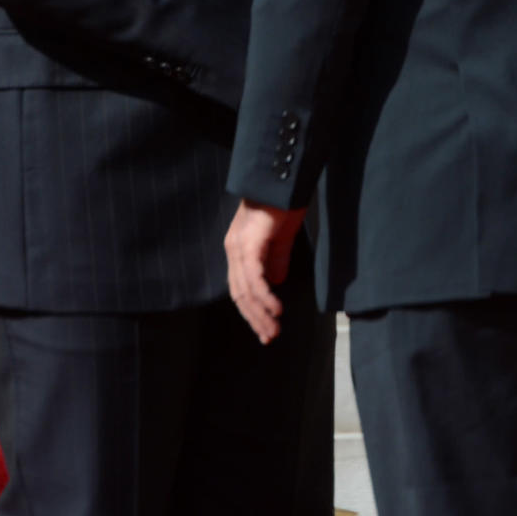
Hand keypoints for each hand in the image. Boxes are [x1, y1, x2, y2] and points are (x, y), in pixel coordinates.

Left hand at [225, 200, 306, 343]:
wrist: (281, 177)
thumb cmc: (283, 201)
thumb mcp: (282, 235)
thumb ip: (276, 258)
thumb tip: (275, 282)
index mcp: (239, 248)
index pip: (241, 288)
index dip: (252, 311)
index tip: (266, 330)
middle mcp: (233, 249)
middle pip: (240, 294)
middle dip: (255, 319)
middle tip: (269, 337)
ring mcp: (239, 246)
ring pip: (245, 290)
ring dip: (260, 313)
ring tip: (274, 330)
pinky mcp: (249, 243)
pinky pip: (254, 278)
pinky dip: (265, 296)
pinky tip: (276, 309)